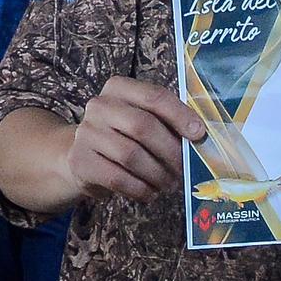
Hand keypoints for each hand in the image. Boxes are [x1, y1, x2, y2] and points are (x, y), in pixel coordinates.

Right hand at [66, 77, 208, 201]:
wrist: (81, 156)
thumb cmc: (122, 136)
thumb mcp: (141, 120)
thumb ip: (166, 122)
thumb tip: (199, 139)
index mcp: (118, 88)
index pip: (154, 96)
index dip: (180, 115)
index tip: (199, 134)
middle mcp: (99, 105)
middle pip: (143, 126)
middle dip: (170, 151)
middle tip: (184, 169)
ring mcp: (86, 133)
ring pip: (131, 155)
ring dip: (157, 174)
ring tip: (169, 184)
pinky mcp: (80, 161)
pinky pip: (117, 178)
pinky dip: (140, 189)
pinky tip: (150, 193)